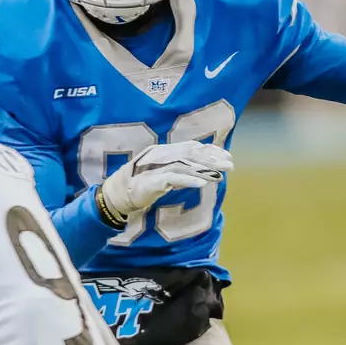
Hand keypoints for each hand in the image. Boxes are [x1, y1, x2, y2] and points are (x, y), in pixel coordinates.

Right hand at [99, 140, 232, 221]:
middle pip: (190, 154)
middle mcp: (160, 156)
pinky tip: (202, 184)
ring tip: (220, 175)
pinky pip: (173, 179)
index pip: (191, 147)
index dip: (210, 151)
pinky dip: (189, 180)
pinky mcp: (151, 181)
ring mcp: (154, 168)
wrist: (115, 196)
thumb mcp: (161, 174)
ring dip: (204, 170)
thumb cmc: (139, 185)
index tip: (227, 156)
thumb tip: (200, 173)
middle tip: (230, 165)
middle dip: (212, 159)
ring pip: (185, 165)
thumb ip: (178, 170)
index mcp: (163, 152)